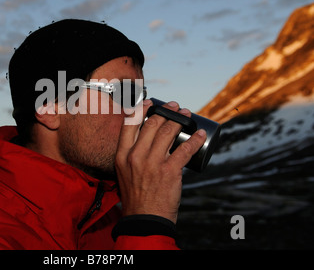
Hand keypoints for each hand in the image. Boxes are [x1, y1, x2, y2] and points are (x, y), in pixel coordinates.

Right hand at [115, 100, 206, 223]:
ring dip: (181, 120)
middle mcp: (135, 156)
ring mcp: (153, 163)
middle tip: (176, 107)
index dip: (142, 109)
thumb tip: (148, 139)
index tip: (151, 103)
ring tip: (188, 115)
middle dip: (167, 111)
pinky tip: (200, 134)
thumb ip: (131, 155)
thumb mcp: (124, 172)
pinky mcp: (169, 171)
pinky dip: (195, 140)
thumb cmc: (135, 196)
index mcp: (122, 155)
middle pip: (152, 124)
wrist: (144, 219)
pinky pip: (185, 150)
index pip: (129, 124)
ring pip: (169, 132)